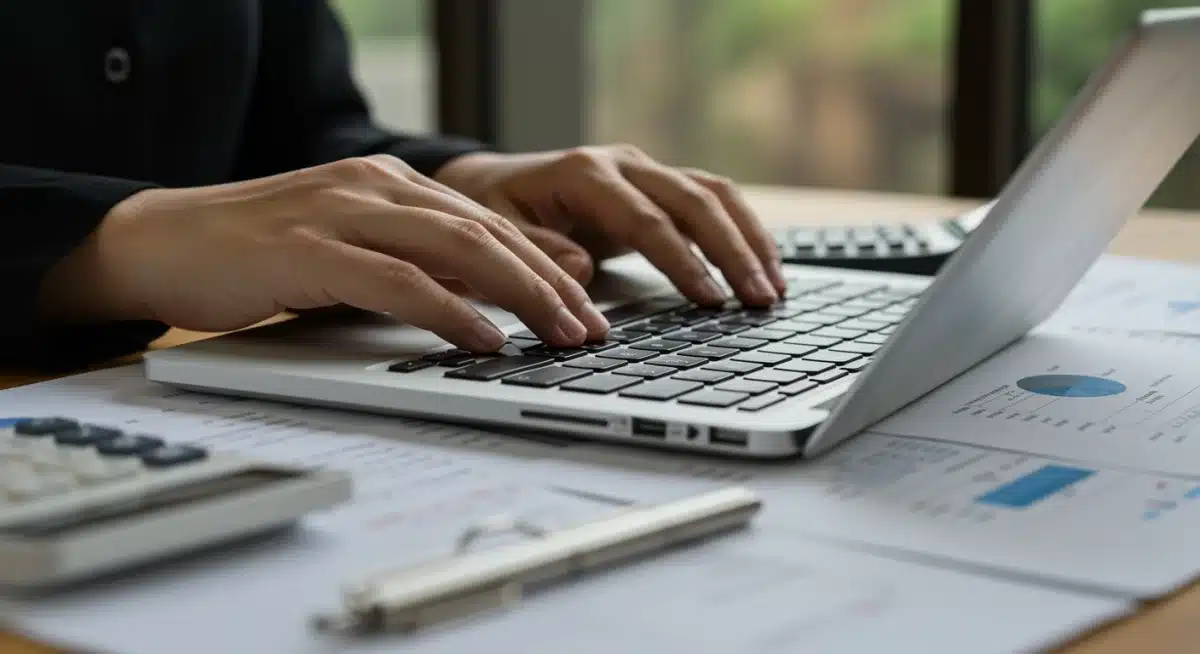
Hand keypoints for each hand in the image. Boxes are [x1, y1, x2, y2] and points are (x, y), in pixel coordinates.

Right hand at [38, 155, 609, 350]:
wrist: (162, 240)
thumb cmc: (258, 254)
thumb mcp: (351, 251)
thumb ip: (414, 263)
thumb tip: (487, 296)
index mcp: (389, 184)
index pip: (489, 222)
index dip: (546, 262)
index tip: (587, 300)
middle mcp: (375, 187)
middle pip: (488, 232)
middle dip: (551, 282)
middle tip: (593, 326)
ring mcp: (343, 213)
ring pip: (457, 248)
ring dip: (521, 294)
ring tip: (562, 333)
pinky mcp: (310, 250)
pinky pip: (398, 281)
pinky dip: (450, 310)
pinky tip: (487, 337)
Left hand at [434, 145, 786, 306]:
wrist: (490, 183)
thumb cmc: (492, 212)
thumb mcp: (496, 232)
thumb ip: (536, 252)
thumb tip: (582, 270)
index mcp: (585, 172)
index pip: (646, 219)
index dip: (681, 260)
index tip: (709, 298)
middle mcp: (624, 163)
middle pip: (695, 201)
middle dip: (733, 251)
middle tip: (759, 298)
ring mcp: (645, 171)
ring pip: (714, 195)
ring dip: (748, 240)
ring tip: (773, 288)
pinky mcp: (658, 187)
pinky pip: (711, 202)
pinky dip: (740, 232)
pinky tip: (761, 266)